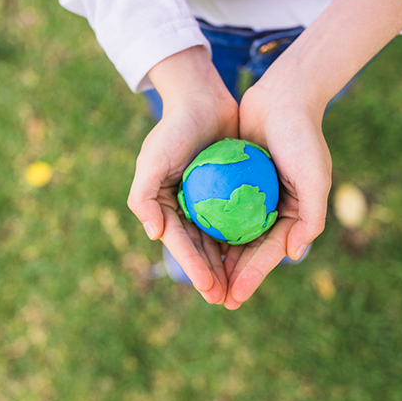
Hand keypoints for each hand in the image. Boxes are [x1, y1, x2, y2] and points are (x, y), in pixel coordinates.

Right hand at [127, 47, 237, 303]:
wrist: (202, 100)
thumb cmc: (174, 130)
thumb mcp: (152, 159)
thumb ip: (144, 196)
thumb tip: (154, 235)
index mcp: (167, 206)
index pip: (181, 243)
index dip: (194, 267)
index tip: (211, 288)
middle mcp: (187, 207)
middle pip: (201, 248)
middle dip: (212, 275)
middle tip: (226, 300)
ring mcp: (209, 200)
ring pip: (220, 239)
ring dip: (229, 265)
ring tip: (241, 287)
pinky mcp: (229, 190)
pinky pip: (237, 218)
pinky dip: (243, 237)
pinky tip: (256, 253)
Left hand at [222, 82, 331, 309]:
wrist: (284, 97)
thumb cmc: (302, 138)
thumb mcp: (315, 178)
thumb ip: (310, 218)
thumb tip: (294, 255)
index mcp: (293, 213)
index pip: (270, 252)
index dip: (253, 276)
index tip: (234, 297)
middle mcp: (273, 208)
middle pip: (249, 248)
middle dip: (233, 275)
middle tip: (215, 300)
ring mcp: (252, 195)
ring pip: (232, 233)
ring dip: (219, 257)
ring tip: (203, 281)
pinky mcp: (235, 180)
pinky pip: (220, 208)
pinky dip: (210, 226)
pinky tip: (194, 242)